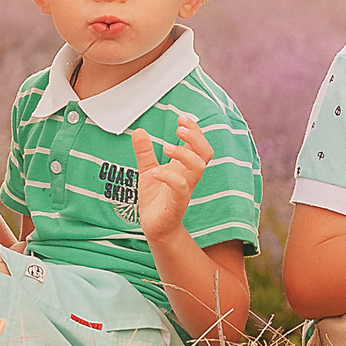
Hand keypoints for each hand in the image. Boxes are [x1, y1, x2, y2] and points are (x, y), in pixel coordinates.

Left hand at [132, 116, 214, 241]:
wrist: (154, 226)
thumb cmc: (155, 198)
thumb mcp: (146, 170)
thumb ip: (145, 152)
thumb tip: (139, 130)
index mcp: (185, 166)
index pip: (199, 144)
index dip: (194, 129)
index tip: (180, 118)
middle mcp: (189, 176)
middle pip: (206, 152)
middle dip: (196, 137)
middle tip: (178, 129)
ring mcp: (185, 189)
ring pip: (198, 168)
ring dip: (183, 154)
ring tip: (166, 147)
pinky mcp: (177, 204)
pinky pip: (181, 187)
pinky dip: (169, 176)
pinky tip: (155, 172)